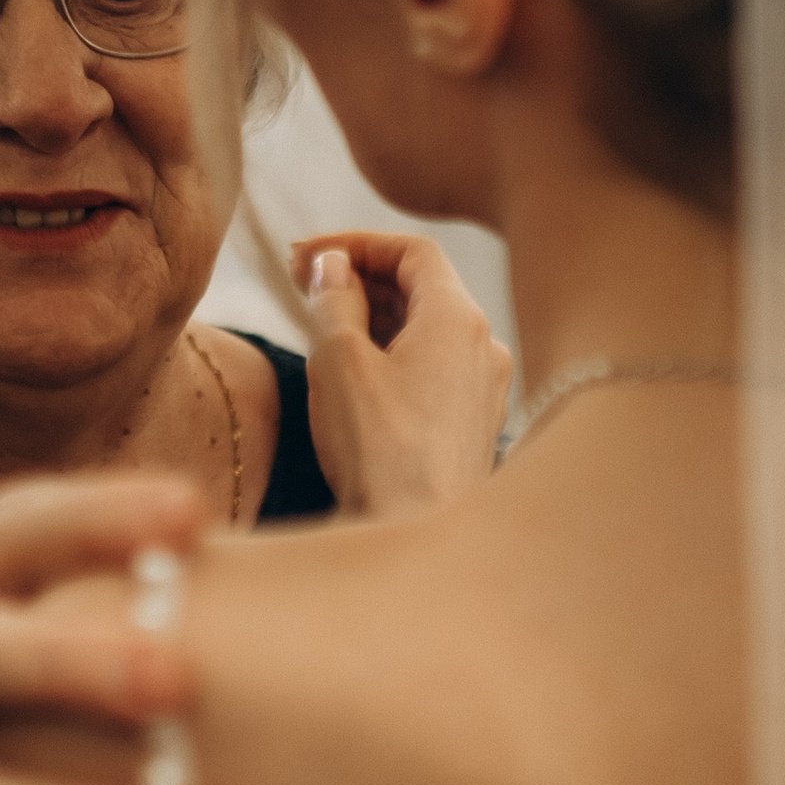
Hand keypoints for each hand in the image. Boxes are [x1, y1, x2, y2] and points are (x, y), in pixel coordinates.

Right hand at [292, 230, 512, 515]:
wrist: (418, 541)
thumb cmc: (379, 452)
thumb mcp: (337, 361)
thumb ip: (333, 299)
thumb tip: (333, 266)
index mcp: (458, 318)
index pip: (412, 252)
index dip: (355, 243)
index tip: (305, 255)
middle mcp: (483, 346)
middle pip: (423, 288)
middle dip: (360, 279)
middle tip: (300, 283)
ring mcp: (484, 390)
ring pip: (427, 331)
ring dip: (374, 318)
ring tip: (320, 329)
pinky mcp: (474, 427)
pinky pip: (433, 370)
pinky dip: (394, 356)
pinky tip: (355, 378)